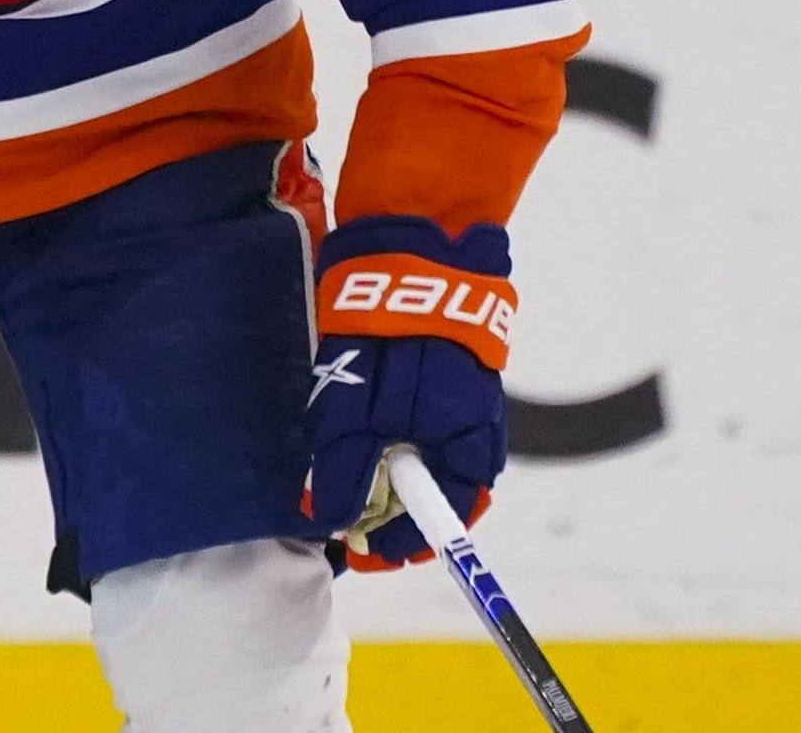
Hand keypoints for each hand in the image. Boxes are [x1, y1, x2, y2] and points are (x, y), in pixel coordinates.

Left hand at [304, 218, 515, 570]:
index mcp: (468, 450)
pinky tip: (353, 429)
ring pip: (418, 453)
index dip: (398, 543)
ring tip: (339, 476)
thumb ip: (346, 468)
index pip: (440, 520)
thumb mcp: (359, 411)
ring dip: (381, 468)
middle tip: (340, 517)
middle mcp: (471, 431)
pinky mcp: (437, 369)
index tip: (359, 553)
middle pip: (428, 489)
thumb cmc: (394, 334)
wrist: (415, 247)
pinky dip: (384, 432)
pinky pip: (413, 418)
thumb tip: (329, 517)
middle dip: (386, 508)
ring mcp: (457, 399)